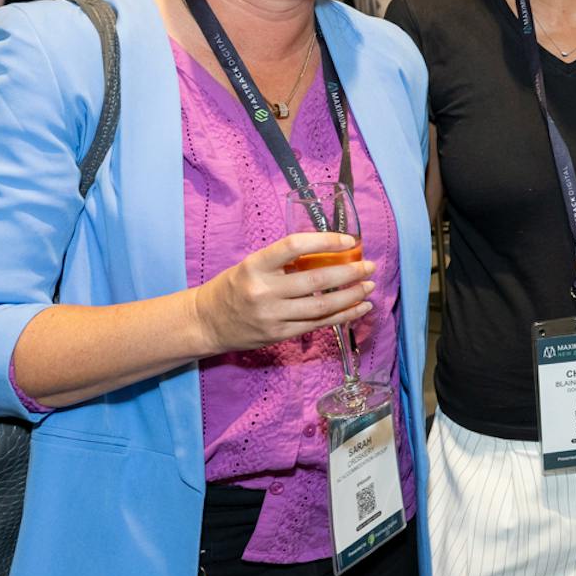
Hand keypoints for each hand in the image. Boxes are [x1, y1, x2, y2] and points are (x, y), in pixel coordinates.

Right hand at [192, 232, 376, 353]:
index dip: (325, 241)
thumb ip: (283, 262)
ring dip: (351, 296)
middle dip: (349, 273)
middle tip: (369, 266)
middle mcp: (264, 291)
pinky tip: (359, 307)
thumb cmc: (234, 287)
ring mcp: (272, 316)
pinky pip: (318, 325)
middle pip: (316, 280)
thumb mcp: (251, 265)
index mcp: (255, 265)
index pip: (294, 246)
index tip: (348, 240)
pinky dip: (343, 316)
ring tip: (369, 286)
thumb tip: (329, 254)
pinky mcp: (279, 335)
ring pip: (322, 306)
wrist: (206, 322)